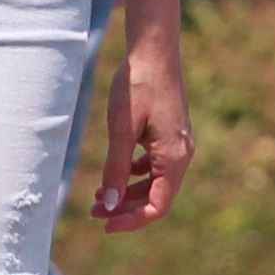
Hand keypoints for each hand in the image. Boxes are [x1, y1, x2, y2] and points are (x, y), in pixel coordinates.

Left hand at [93, 28, 192, 229]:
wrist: (154, 51)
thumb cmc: (137, 86)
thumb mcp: (121, 130)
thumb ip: (115, 169)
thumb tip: (109, 204)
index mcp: (174, 158)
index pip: (157, 207)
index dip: (131, 221)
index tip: (104, 224)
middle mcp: (181, 155)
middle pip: (157, 197)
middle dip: (125, 208)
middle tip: (94, 211)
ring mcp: (178, 145)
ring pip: (155, 183)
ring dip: (128, 193)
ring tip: (98, 195)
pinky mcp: (170, 135)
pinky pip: (155, 166)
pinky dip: (135, 174)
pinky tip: (116, 171)